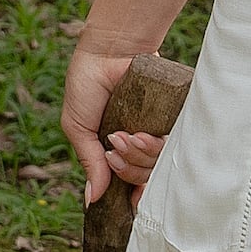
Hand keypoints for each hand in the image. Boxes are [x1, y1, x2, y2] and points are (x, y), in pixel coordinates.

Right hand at [63, 39, 166, 208]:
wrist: (109, 50)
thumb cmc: (88, 84)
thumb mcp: (78, 127)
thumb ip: (88, 162)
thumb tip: (92, 201)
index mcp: (120, 149)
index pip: (131, 183)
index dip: (131, 195)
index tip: (127, 202)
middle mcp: (141, 143)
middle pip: (144, 177)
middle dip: (128, 169)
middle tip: (114, 148)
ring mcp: (157, 129)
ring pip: (158, 163)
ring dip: (139, 155)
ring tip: (125, 136)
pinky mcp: (172, 115)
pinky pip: (172, 143)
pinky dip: (154, 144)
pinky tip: (140, 134)